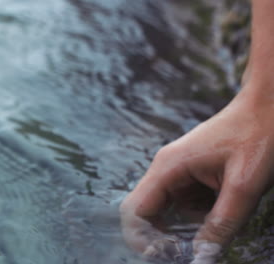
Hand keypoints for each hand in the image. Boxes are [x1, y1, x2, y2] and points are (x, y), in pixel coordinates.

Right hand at [120, 88, 273, 259]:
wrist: (268, 106)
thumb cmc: (257, 136)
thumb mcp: (243, 186)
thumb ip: (221, 225)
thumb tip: (201, 258)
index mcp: (168, 168)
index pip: (134, 210)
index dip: (140, 239)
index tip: (163, 256)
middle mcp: (166, 170)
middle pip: (144, 213)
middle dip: (159, 238)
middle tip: (182, 255)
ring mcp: (177, 172)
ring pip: (164, 212)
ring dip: (179, 230)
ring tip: (206, 239)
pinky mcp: (190, 176)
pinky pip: (183, 205)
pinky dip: (195, 219)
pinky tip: (216, 218)